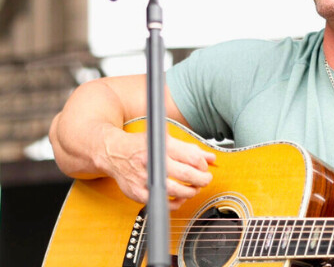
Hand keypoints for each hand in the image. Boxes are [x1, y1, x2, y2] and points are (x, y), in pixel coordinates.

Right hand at [98, 125, 215, 209]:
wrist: (114, 153)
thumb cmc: (142, 145)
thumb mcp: (166, 140)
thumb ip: (190, 149)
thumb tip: (211, 158)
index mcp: (162, 146)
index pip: (192, 158)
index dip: (203, 165)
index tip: (205, 167)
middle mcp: (153, 162)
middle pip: (187, 174)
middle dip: (202, 179)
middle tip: (205, 179)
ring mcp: (145, 178)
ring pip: (177, 191)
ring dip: (191, 192)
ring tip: (194, 188)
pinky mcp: (138, 192)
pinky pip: (162, 203)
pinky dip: (175, 202)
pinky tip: (179, 197)